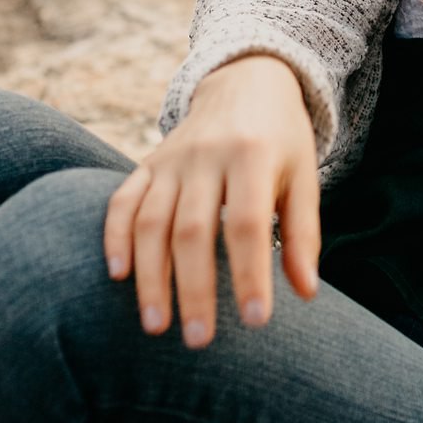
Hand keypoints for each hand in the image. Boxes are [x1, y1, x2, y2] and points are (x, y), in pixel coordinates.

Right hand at [102, 53, 319, 348]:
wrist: (246, 80)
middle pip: (193, 229)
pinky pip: (122, 200)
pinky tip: (118, 275)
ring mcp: (171, 159)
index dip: (249, 274)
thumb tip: (307, 293)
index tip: (255, 322)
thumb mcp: (304, 176)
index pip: (246, 223)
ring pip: (152, 221)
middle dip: (194, 289)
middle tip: (198, 341)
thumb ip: (303, 233)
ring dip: (150, 276)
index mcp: (253, 156)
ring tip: (155, 326)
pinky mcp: (147, 163)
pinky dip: (115, 236)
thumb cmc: (282, 140)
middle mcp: (207, 156)